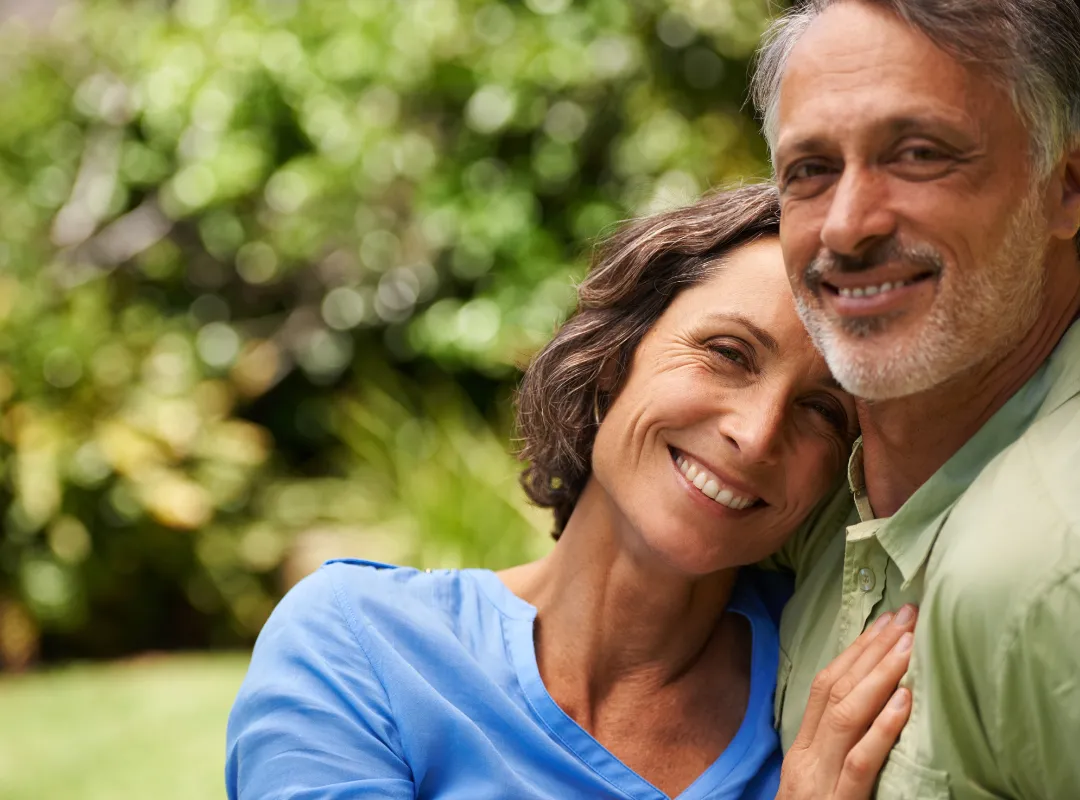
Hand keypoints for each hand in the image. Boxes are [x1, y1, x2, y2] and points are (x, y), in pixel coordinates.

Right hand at [776, 605, 916, 799]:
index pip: (823, 684)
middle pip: (834, 688)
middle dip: (872, 648)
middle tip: (908, 615)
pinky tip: (904, 701)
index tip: (887, 620)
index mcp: (801, 750)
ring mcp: (819, 782)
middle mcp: (805, 758)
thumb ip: (834, 750)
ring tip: (911, 644)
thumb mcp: (816, 784)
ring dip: (880, 674)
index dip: (856, 648)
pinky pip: (860, 763)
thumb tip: (872, 708)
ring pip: (845, 715)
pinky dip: (882, 728)